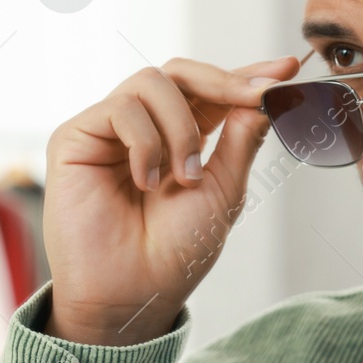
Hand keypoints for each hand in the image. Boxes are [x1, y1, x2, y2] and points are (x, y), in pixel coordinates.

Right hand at [42, 54, 301, 344]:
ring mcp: (108, 131)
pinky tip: (147, 182)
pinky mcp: (75, 138)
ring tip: (183, 178)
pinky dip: (146, 143)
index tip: (287, 68)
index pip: (212, 92)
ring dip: (182, 128)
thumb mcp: (224, 191)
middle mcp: (143, 128)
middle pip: (181, 72)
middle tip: (255, 98)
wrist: (133, 294)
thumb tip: (264, 97)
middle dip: (223, 82)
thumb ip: (241, 140)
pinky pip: (121, 108)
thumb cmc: (175, 253)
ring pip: (153, 82)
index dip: (248, 75)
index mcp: (180, 139)